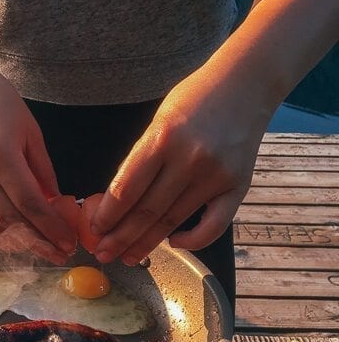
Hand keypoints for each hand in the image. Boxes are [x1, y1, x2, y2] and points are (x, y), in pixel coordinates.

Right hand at [0, 60, 76, 262]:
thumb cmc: (1, 104)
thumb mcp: (31, 131)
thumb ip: (43, 171)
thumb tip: (56, 206)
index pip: (29, 202)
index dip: (51, 228)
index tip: (69, 243)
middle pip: (9, 220)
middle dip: (37, 242)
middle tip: (60, 253)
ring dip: (14, 244)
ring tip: (39, 248)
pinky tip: (13, 238)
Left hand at [90, 65, 270, 263]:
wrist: (246, 84)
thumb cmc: (195, 99)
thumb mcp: (159, 120)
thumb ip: (143, 158)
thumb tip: (119, 198)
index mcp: (162, 138)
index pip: (126, 188)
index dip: (108, 215)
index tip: (95, 230)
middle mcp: (189, 159)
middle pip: (147, 210)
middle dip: (121, 237)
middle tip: (103, 254)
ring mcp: (215, 175)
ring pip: (173, 220)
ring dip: (147, 243)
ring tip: (129, 257)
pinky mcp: (238, 186)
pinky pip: (214, 225)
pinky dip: (193, 240)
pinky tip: (174, 243)